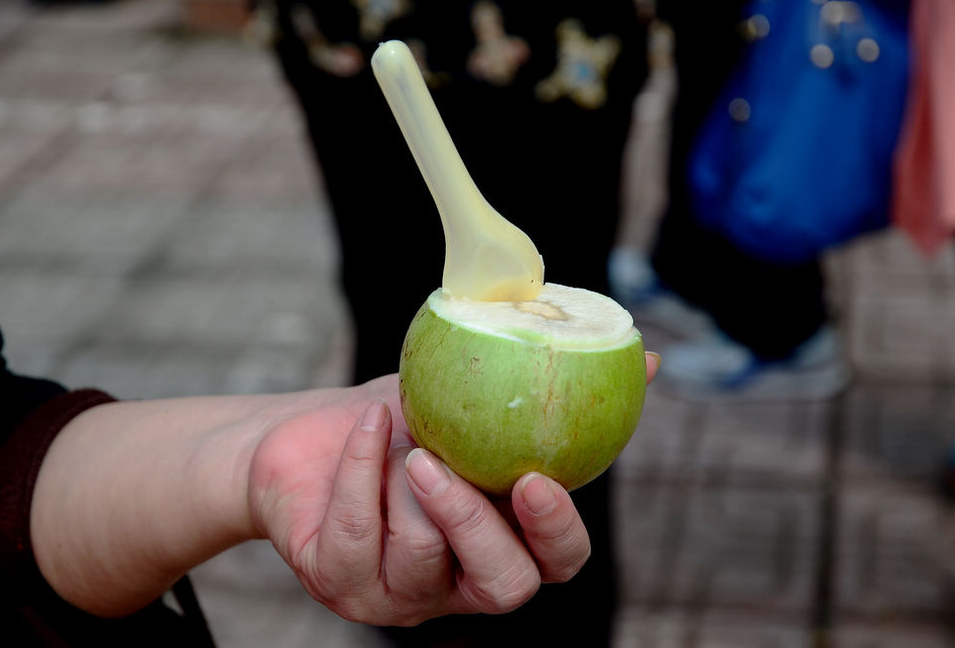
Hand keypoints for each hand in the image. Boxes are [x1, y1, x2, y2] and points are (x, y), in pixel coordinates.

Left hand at [248, 352, 659, 625]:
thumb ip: (545, 395)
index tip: (536, 477)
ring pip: (421, 557)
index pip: (555, 564)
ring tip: (398, 430)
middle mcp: (458, 582)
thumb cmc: (399, 422)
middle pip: (503, 587)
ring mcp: (398, 594)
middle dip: (477, 523)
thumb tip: (648, 360)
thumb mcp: (473, 402)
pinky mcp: (340, 584)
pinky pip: (355, 533)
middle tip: (447, 464)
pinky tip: (363, 424)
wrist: (305, 435)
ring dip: (407, 482)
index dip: (557, 532)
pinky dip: (359, 466)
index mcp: (503, 542)